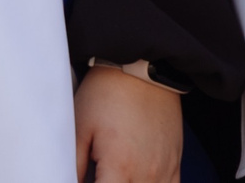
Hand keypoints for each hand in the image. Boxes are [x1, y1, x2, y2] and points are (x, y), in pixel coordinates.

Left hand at [74, 65, 180, 181]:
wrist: (141, 72)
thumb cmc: (106, 96)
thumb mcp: (80, 127)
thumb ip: (76, 164)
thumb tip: (70, 180)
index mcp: (120, 168)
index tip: (83, 179)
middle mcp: (147, 176)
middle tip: (97, 173)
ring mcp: (165, 173)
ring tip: (114, 174)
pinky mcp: (175, 166)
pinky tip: (132, 179)